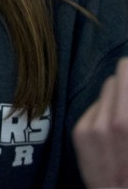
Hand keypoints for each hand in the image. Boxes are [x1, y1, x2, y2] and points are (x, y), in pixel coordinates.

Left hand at [73, 57, 127, 187]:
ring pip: (106, 90)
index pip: (126, 72)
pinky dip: (103, 111)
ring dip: (117, 96)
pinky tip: (111, 129)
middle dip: (127, 83)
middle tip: (127, 95)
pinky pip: (94, 107)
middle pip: (118, 78)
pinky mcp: (80, 132)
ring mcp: (94, 125)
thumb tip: (126, 77)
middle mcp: (114, 121)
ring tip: (123, 116)